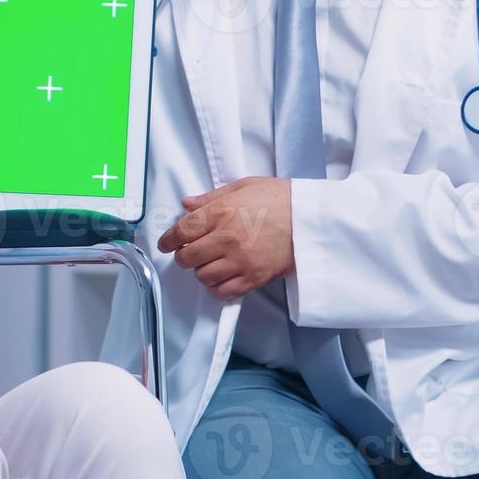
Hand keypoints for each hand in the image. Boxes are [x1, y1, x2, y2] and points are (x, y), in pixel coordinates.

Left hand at [158, 177, 292, 301]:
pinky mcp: (253, 278)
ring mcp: (240, 261)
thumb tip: (186, 204)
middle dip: (184, 256)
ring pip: (202, 276)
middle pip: (187, 257)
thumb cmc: (280, 198)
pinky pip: (222, 292)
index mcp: (221, 212)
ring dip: (201, 271)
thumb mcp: (244, 186)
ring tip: (209, 263)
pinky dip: (216, 287)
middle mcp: (226, 238)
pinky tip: (221, 277)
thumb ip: (212, 197)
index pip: (182, 231)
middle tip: (189, 252)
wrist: (312, 220)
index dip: (168, 240)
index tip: (166, 244)